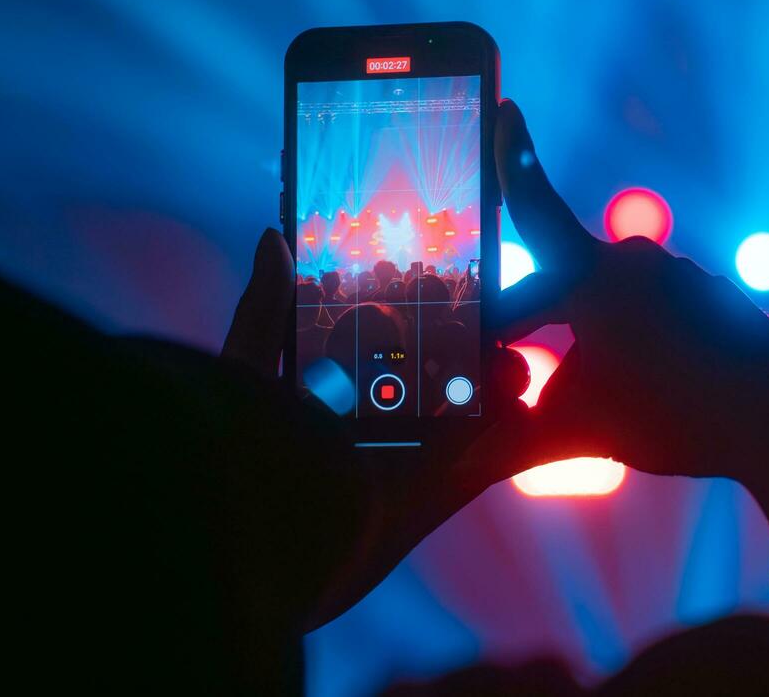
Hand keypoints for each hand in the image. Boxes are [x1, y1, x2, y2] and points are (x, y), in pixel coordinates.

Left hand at [221, 227, 561, 627]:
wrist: (275, 533)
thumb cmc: (250, 451)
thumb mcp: (248, 372)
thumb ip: (264, 309)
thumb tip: (272, 235)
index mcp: (312, 406)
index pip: (360, 356)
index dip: (397, 324)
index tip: (429, 289)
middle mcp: (358, 440)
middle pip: (416, 386)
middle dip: (453, 352)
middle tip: (483, 316)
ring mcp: (396, 470)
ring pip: (452, 417)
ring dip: (484, 383)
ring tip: (509, 349)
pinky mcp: (429, 496)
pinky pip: (477, 457)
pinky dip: (505, 426)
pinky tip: (520, 384)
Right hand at [492, 100, 768, 522]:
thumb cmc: (675, 417)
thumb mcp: (580, 432)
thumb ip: (515, 439)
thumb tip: (465, 465)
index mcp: (595, 277)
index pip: (533, 208)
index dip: (510, 162)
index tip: (509, 109)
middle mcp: (636, 264)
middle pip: (561, 279)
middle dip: (530, 318)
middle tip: (508, 345)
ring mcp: (679, 279)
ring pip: (608, 300)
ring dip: (587, 334)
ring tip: (587, 388)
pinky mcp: (708, 303)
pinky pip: (651, 313)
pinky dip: (634, 340)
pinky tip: (644, 385)